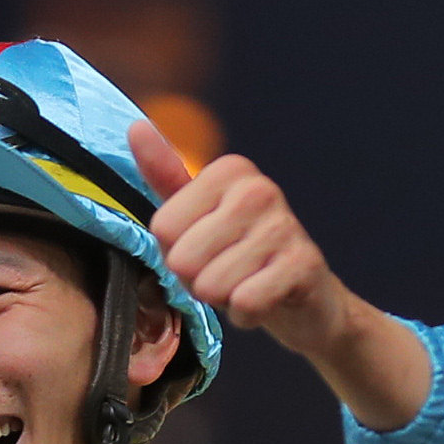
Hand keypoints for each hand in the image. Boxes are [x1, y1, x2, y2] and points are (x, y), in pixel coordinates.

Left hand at [129, 119, 428, 430]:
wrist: (307, 297)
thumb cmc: (242, 254)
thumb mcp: (199, 213)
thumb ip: (165, 174)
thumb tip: (136, 127)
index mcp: (230, 170)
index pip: (162, 228)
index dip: (175, 252)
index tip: (205, 249)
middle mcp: (259, 189)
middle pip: (182, 259)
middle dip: (197, 280)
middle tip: (224, 273)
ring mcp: (284, 225)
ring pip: (212, 285)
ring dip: (222, 299)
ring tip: (244, 286)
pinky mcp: (303, 265)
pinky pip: (245, 303)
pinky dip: (246, 315)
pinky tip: (262, 303)